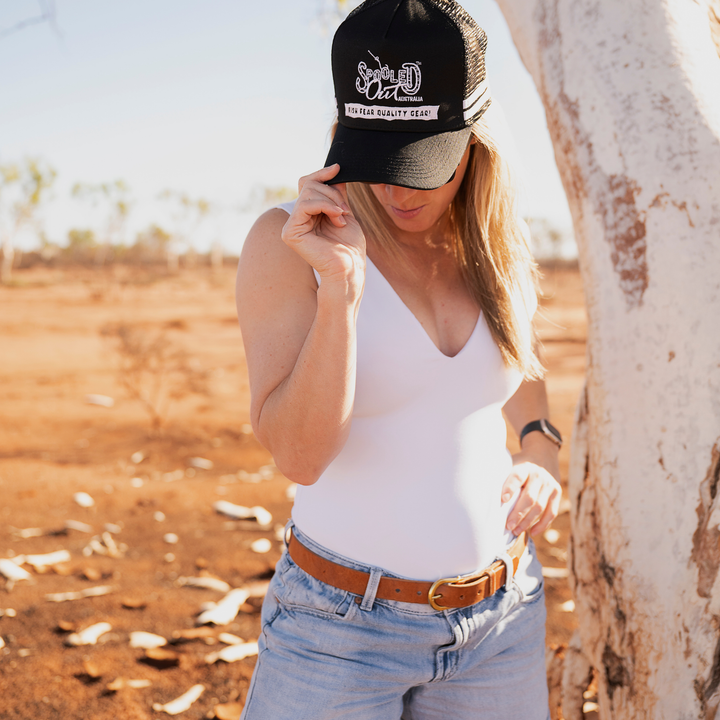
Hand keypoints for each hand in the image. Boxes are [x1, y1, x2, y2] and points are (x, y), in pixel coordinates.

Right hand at [281, 164, 365, 283]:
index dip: (320, 174)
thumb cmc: (349, 246)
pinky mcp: (291, 233)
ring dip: (331, 201)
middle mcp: (297, 220)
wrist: (350, 267)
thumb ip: (336, 193)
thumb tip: (334, 171)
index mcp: (307, 215)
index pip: (307, 184)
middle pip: (308, 185)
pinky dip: (325, 206)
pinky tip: (337, 217)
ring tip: (342, 217)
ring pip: (307, 193)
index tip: (338, 168)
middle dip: (331, 192)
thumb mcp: (343, 211)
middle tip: (345, 210)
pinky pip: (305, 205)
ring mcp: (291, 227)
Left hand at [501, 445, 560, 536]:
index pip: (517, 477)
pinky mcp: (557, 493)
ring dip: (527, 522)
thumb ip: (501, 475)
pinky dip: (542, 525)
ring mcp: (550, 484)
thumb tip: (481, 492)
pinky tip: (532, 532)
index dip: (510, 488)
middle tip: (508, 526)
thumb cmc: (519, 464)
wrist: (542, 455)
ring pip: (540, 507)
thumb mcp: (510, 463)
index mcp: (524, 466)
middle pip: (529, 497)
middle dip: (518, 514)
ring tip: (516, 531)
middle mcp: (539, 475)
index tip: (502, 500)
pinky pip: (551, 512)